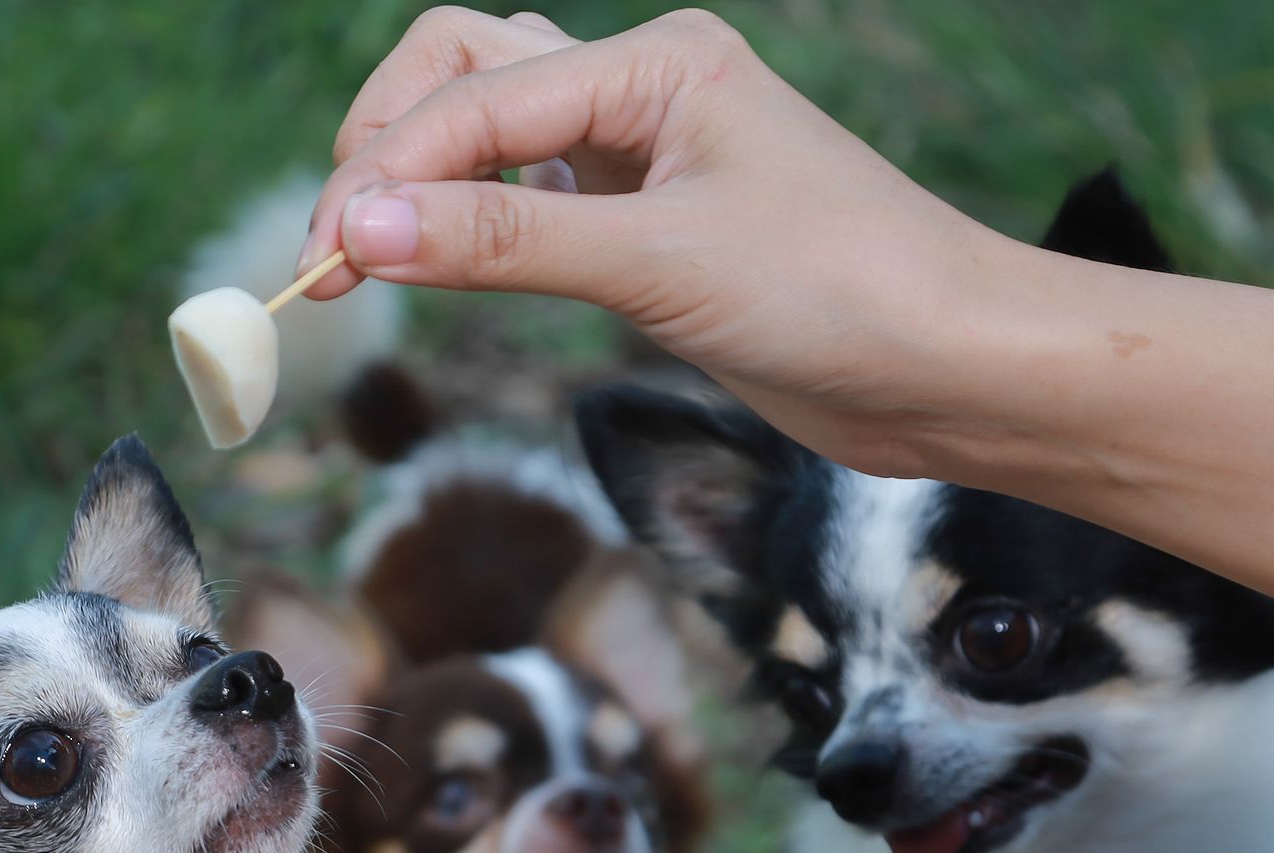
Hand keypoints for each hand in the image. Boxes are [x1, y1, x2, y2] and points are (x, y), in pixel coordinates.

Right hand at [299, 9, 1020, 474]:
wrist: (955, 369)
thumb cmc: (845, 295)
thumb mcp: (659, 264)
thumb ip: (504, 243)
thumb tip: (360, 234)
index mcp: (657, 62)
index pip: (471, 98)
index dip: (380, 177)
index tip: (318, 268)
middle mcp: (641, 89)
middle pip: (458, 72)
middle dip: (382, 152)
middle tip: (333, 259)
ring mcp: (641, 153)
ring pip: (485, 128)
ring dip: (418, 182)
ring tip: (365, 268)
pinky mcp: (644, 223)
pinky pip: (522, 201)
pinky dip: (465, 228)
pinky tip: (442, 274)